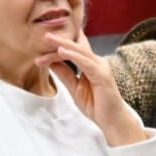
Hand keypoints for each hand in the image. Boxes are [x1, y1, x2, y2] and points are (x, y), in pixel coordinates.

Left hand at [38, 27, 146, 145]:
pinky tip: (61, 51)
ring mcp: (100, 67)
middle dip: (59, 40)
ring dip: (63, 44)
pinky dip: (73, 56)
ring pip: (79, 51)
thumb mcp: (74, 88)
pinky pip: (85, 62)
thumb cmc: (96, 105)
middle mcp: (96, 62)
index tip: (43, 43)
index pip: (74, 49)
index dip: (60, 44)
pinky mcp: (102, 74)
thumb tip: (51, 63)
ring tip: (49, 38)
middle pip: (75, 47)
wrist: (112, 120)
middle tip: (44, 35)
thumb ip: (65, 74)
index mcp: (90, 64)